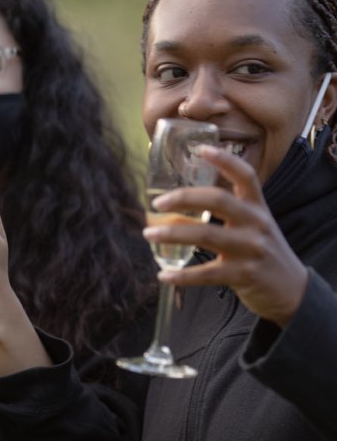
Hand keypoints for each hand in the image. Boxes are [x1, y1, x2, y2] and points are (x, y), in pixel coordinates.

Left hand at [147, 145, 308, 327]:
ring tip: (148, 234)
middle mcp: (256, 223)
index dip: (225, 160)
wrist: (292, 290)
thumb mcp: (254, 224)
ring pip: (205, 235)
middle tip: (157, 203)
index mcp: (257, 207)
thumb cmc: (262, 250)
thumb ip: (228, 208)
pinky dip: (181, 275)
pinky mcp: (244, 275)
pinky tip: (163, 275)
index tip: (201, 149)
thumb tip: (183, 196)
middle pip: (218, 200)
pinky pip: (206, 273)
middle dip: (183, 198)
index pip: (246, 175)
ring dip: (171, 233)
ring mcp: (251, 249)